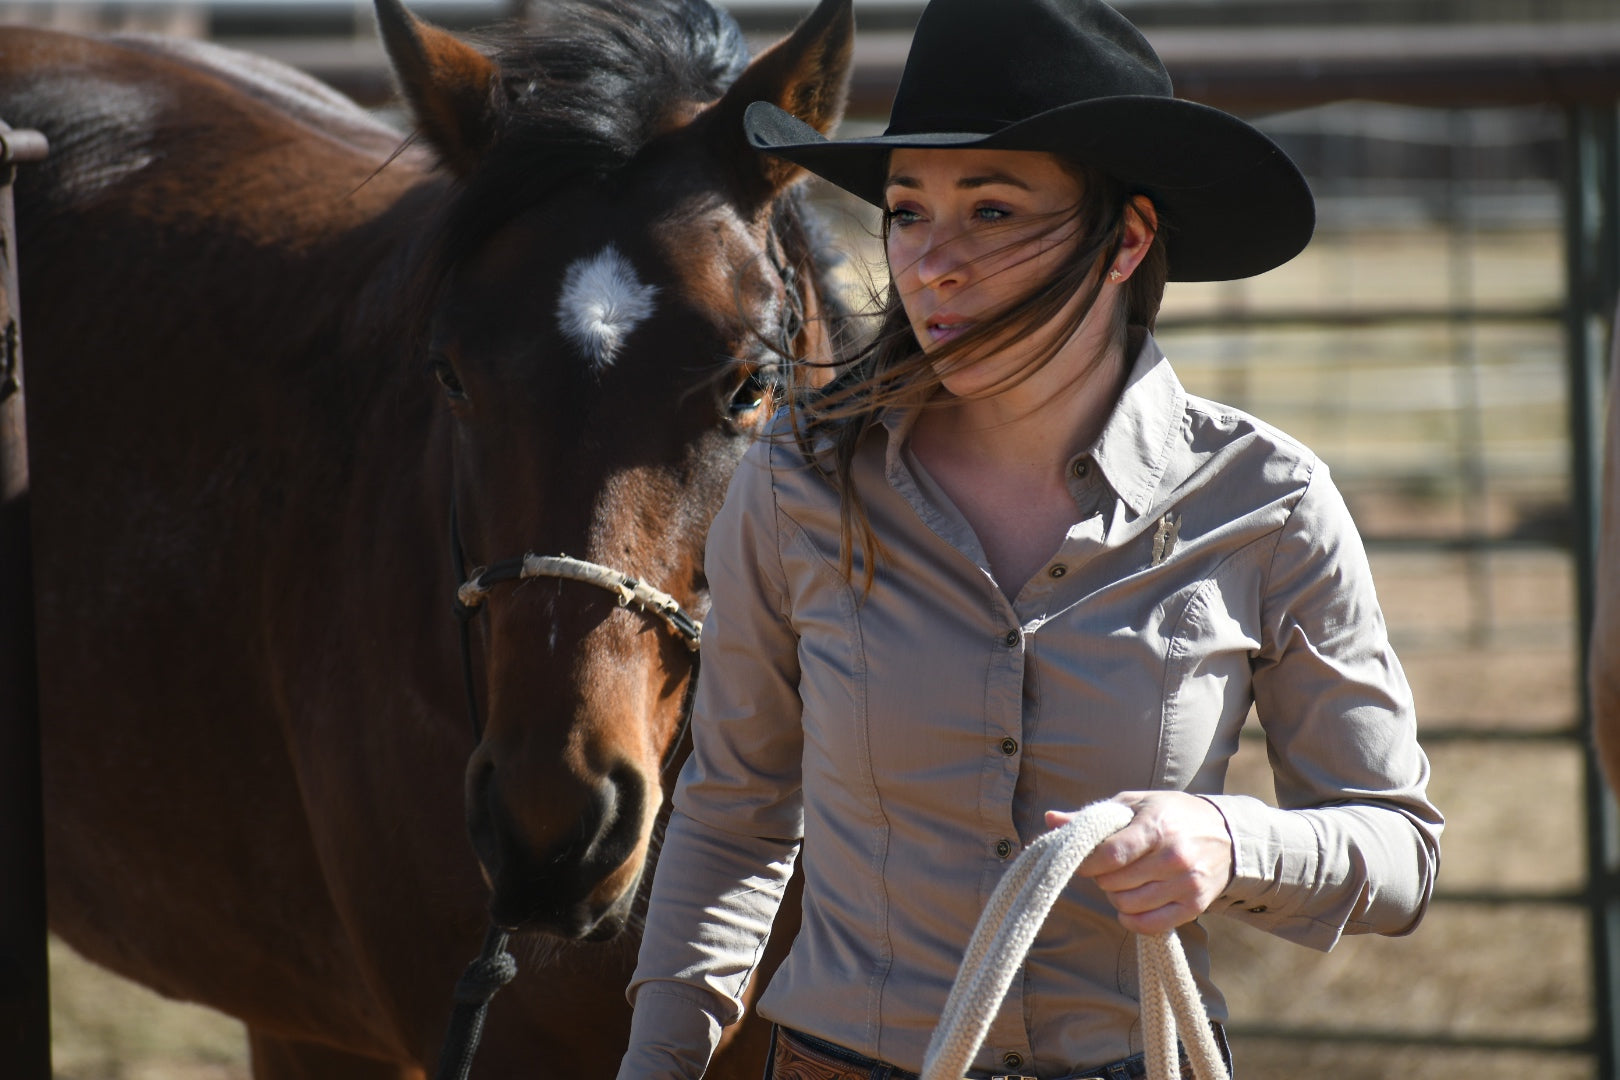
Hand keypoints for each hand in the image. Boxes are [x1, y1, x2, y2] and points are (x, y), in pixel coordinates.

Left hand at [1045, 792, 1233, 934]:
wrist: (1227, 834)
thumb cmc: (1171, 814)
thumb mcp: (1134, 804)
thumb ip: (1092, 817)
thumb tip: (1051, 819)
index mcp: (1156, 826)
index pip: (1109, 855)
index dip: (1087, 862)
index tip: (1083, 860)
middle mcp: (1174, 856)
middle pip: (1114, 883)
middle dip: (1102, 877)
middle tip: (1109, 867)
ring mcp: (1186, 884)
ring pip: (1128, 905)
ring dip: (1116, 897)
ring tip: (1124, 881)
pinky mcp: (1195, 906)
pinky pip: (1150, 925)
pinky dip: (1133, 919)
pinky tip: (1133, 904)